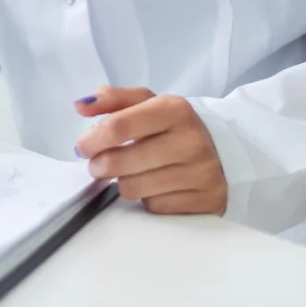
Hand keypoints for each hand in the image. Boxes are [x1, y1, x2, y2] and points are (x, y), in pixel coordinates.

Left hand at [72, 87, 226, 216]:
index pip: (118, 126)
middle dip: (100, 165)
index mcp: (175, 109)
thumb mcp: (148, 104)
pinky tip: (155, 186)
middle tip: (98, 165)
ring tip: (128, 173)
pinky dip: (148, 198)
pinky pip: (154, 206)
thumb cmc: (174, 127)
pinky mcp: (205, 202)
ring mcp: (201, 174)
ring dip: (123, 182)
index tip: (83, 147)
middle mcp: (191, 141)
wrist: (224, 152)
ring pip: (133, 188)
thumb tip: (81, 105)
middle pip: (121, 161)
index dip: (92, 140)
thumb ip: (113, 99)